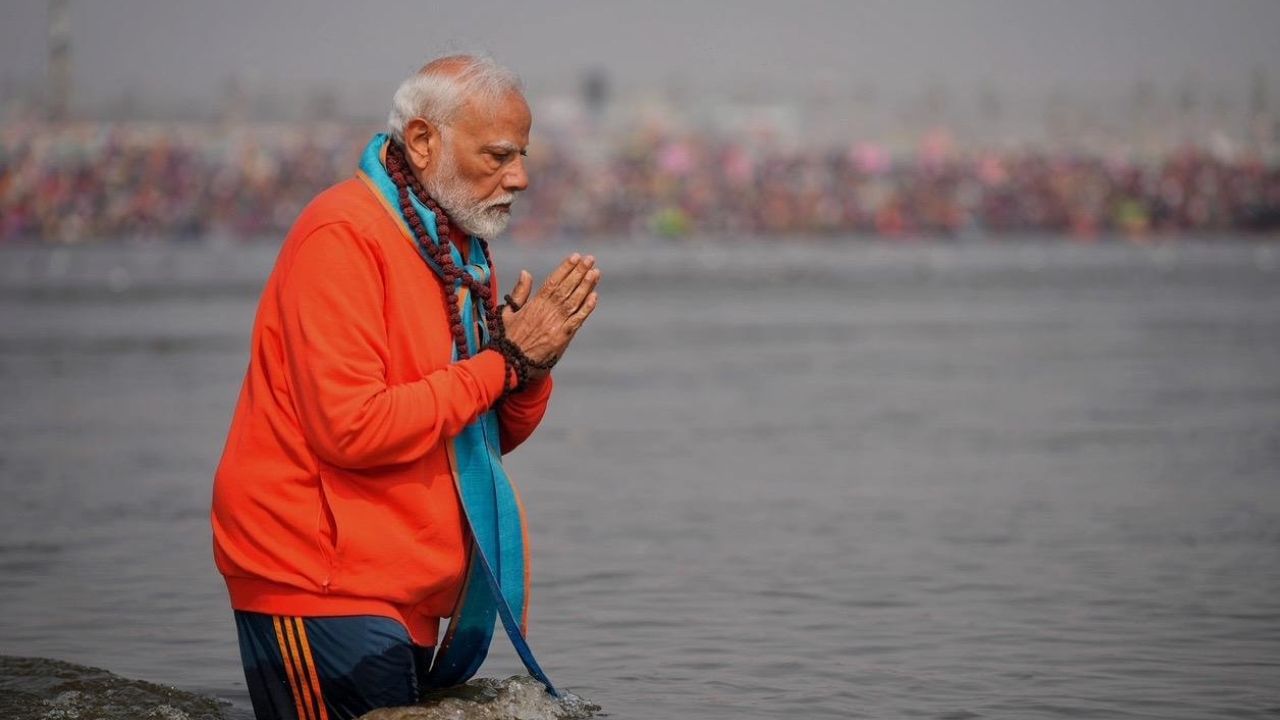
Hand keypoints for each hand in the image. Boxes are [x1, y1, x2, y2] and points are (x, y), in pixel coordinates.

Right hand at [500, 253, 599, 377]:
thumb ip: (519, 292)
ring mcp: (556, 325)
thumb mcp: (508, 312)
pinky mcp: (563, 338)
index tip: (575, 257)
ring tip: (595, 272)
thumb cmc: (508, 338)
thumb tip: (526, 272)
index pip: (553, 282)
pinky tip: (594, 296)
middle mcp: (547, 312)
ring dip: (586, 286)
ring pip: (574, 301)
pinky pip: (578, 320)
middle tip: (590, 259)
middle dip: (579, 272)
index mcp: (534, 305)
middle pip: (566, 288)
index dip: (565, 268)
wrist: (511, 364)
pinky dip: (587, 308)